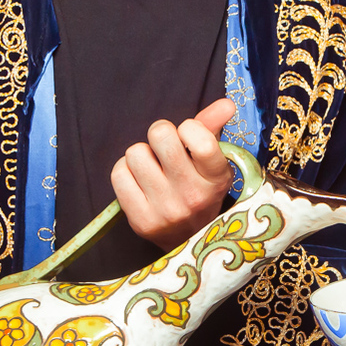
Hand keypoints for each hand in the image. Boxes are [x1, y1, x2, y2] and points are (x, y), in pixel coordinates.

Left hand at [111, 98, 237, 248]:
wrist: (190, 242)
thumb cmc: (200, 191)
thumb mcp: (213, 163)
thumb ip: (214, 128)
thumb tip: (226, 103)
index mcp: (217, 178)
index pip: (201, 138)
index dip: (188, 127)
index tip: (189, 137)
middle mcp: (193, 196)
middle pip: (160, 136)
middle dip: (160, 135)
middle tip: (165, 150)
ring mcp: (166, 211)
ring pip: (135, 152)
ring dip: (142, 155)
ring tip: (153, 169)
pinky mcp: (141, 221)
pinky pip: (119, 173)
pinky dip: (126, 171)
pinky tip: (140, 181)